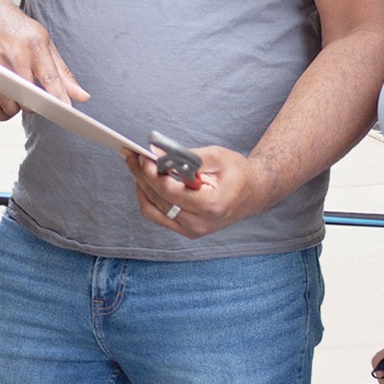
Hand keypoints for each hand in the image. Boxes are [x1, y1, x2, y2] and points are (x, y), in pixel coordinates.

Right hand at [0, 0, 89, 120]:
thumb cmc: (15, 27)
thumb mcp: (44, 42)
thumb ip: (62, 72)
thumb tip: (81, 96)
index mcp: (33, 45)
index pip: (49, 78)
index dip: (59, 97)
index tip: (66, 111)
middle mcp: (13, 55)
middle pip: (29, 97)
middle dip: (35, 103)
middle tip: (35, 95)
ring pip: (11, 106)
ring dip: (18, 107)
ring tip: (18, 93)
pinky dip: (2, 112)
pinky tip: (7, 101)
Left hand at [120, 144, 266, 237]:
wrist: (253, 193)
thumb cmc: (237, 172)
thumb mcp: (215, 156)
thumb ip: (185, 156)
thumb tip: (156, 153)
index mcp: (211, 205)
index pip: (170, 192)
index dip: (152, 174)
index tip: (141, 156)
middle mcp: (200, 223)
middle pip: (158, 200)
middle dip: (141, 175)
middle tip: (129, 153)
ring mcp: (192, 230)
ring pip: (153, 209)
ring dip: (141, 185)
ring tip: (134, 163)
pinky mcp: (186, 230)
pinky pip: (158, 216)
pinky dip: (148, 197)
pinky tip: (144, 179)